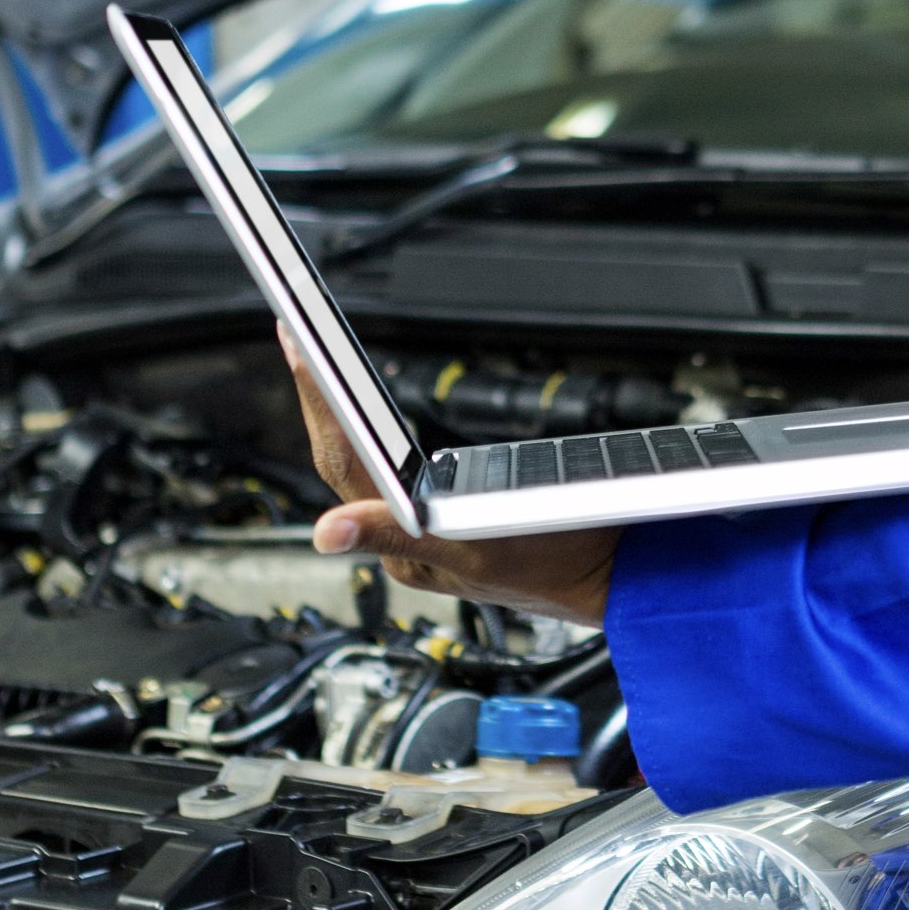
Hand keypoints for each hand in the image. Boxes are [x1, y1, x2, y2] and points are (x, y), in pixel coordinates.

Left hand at [282, 330, 616, 629]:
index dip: (316, 400)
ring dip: (340, 413)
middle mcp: (407, 534)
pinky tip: (367, 418)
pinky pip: (397, 470)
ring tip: (317, 365)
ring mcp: (429, 524)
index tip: (297, 345)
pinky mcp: (452, 515)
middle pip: (346, 455)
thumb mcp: (477, 545)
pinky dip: (375, 435)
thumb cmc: (556, 564)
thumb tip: (325, 532)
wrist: (614, 574)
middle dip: (317, 395)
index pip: (341, 458)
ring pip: (368, 461)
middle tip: (294, 335)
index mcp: (402, 540)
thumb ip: (397, 536)